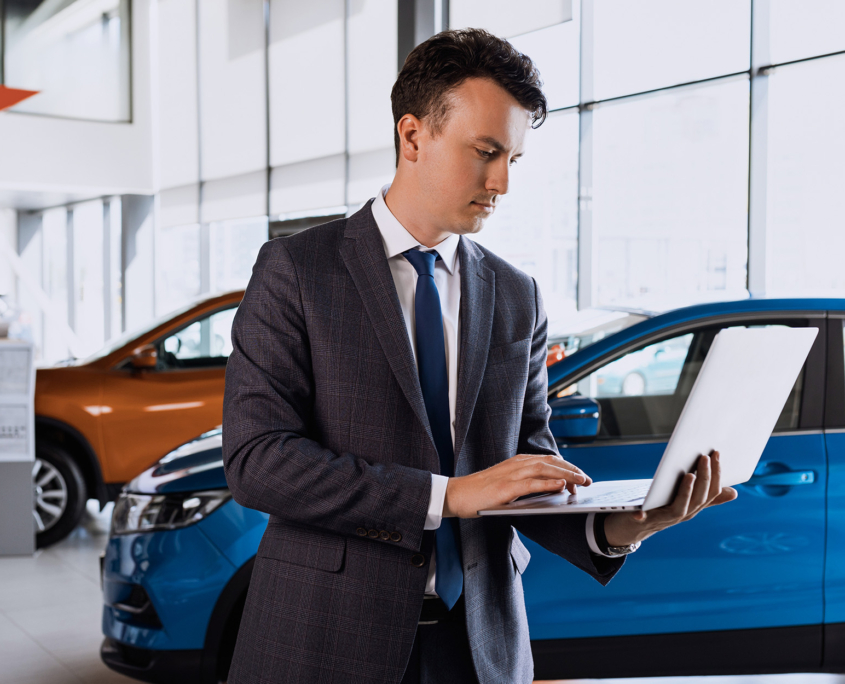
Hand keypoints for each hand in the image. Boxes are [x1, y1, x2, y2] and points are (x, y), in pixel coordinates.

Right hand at [443, 454, 591, 518]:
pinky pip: (531, 484)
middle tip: (588, 480)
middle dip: (573, 470)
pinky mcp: (505, 487)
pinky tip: (561, 487)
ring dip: (566, 475)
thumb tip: (549, 490)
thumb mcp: (506, 484)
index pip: (549, 460)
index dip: (568, 467)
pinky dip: (548, 484)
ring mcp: (511, 474)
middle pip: (551, 462)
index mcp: (517, 462)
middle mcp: (516, 464)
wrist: (456, 494)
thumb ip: (525, 483)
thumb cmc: (481, 493)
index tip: (581, 475)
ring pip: (545, 470)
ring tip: (582, 482)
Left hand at [604, 450, 737, 546]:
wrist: (631, 527)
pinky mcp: (642, 521)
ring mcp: (663, 519)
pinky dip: (642, 514)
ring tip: (688, 475)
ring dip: (686, 492)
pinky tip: (640, 510)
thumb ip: (706, 496)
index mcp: (692, 507)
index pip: (711, 493)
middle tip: (704, 457)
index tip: (716, 454)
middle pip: (698, 499)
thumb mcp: (684, 500)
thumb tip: (733, 492)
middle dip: (704, 478)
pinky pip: (643, 519)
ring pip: (680, 509)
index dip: (716, 475)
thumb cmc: (660, 507)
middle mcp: (682, 514)